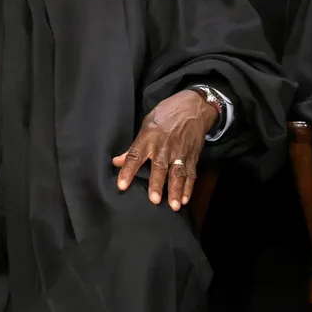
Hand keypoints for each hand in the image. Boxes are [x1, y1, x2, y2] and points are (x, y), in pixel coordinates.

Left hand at [112, 90, 217, 210]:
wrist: (193, 106)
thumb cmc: (167, 113)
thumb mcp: (147, 123)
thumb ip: (134, 146)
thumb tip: (117, 161)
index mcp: (149, 137)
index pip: (135, 156)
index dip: (128, 171)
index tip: (122, 185)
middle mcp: (164, 146)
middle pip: (159, 167)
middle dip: (157, 183)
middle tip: (155, 199)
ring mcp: (180, 152)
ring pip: (178, 173)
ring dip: (176, 190)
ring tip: (175, 205)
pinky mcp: (192, 156)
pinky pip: (190, 173)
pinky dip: (189, 187)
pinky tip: (186, 199)